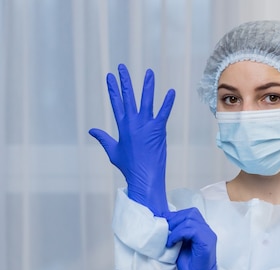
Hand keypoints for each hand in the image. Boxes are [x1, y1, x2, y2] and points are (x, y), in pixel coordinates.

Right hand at [89, 64, 175, 215]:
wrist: (143, 177)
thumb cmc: (129, 167)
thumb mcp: (113, 151)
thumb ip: (103, 138)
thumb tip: (92, 130)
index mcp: (122, 127)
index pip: (116, 103)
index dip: (113, 89)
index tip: (109, 76)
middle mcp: (133, 123)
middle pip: (128, 97)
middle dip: (124, 81)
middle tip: (121, 67)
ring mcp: (146, 125)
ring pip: (146, 101)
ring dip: (147, 86)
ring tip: (149, 72)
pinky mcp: (158, 130)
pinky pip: (164, 113)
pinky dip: (168, 102)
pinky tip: (171, 92)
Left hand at [166, 208, 216, 269]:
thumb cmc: (190, 269)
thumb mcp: (179, 248)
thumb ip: (176, 235)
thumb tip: (162, 225)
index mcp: (201, 231)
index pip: (189, 214)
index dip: (174, 218)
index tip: (162, 228)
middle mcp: (207, 231)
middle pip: (190, 213)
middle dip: (174, 220)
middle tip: (165, 234)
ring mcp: (208, 236)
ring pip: (190, 218)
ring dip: (175, 227)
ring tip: (168, 240)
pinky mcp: (207, 243)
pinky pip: (192, 229)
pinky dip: (179, 234)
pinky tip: (172, 243)